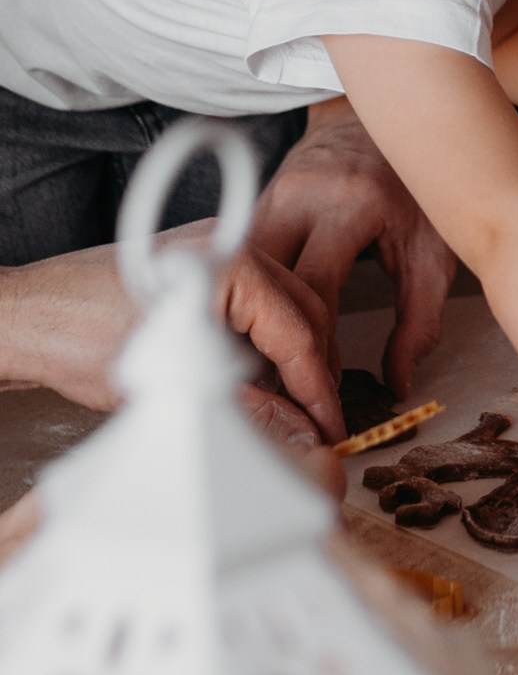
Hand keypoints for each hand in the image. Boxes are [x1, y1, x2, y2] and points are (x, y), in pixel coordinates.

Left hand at [0, 231, 343, 442]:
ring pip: (280, 308)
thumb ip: (247, 407)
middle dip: (312, 370)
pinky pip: (250, 304)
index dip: (318, 388)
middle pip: (302, 311)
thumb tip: (298, 431)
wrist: (25, 316)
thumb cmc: (77, 335)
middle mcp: (230, 244)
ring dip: (286, 357)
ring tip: (287, 408)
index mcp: (230, 262)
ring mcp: (215, 249)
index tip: (330, 425)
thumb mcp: (173, 383)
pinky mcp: (198, 264)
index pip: (299, 331)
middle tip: (317, 422)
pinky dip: (258, 342)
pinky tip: (252, 380)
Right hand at [252, 100, 457, 398]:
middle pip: (268, 286)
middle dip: (271, 344)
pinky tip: (260, 332)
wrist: (382, 122)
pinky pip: (247, 261)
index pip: (315, 291)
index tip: (321, 395)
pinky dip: (252, 299)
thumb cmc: (413, 184)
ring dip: (254, 323)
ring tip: (268, 374)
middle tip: (283, 396)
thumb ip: (421, 319)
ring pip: (248, 275)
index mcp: (348, 204)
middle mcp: (300, 195)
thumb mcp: (433, 249)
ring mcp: (271, 194)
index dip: (314, 350)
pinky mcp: (257, 202)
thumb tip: (398, 383)